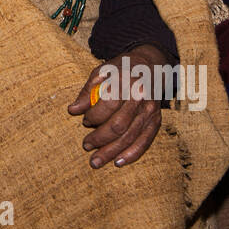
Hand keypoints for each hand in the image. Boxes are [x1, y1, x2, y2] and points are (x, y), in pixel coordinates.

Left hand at [67, 43, 166, 168]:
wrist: (151, 66)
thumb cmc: (121, 69)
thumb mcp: (102, 71)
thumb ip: (87, 91)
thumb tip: (72, 110)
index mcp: (125, 81)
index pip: (109, 104)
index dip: (94, 116)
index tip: (84, 121)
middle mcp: (140, 97)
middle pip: (119, 125)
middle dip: (100, 139)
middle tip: (86, 146)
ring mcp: (150, 110)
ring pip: (130, 136)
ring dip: (111, 151)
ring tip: (95, 161)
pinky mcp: (156, 120)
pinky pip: (145, 141)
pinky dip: (132, 154)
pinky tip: (118, 162)